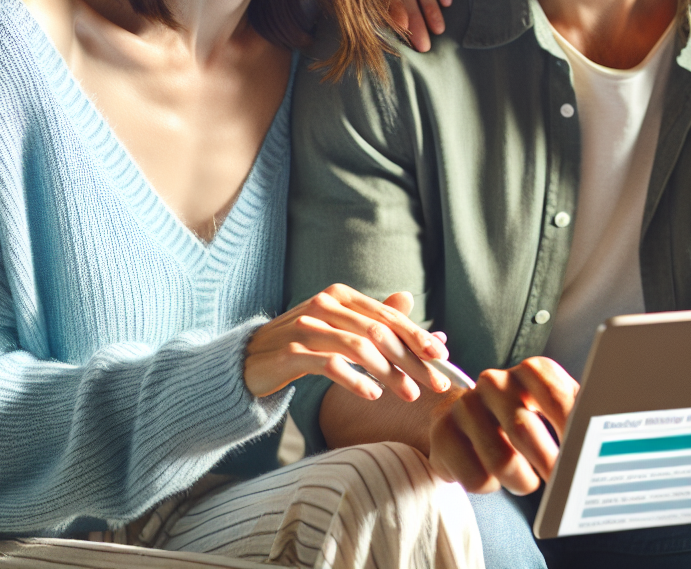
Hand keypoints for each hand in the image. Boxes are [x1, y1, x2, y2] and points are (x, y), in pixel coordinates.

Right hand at [244, 285, 451, 400]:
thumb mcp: (338, 326)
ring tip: (409, 395)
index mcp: (342, 295)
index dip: (418, 335)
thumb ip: (372, 317)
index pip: (389, 315)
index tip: (442, 357)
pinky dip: (356, 380)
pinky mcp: (291, 352)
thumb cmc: (301, 344)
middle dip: (412, 359)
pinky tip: (372, 395)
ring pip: (360, 348)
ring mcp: (307, 326)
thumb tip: (409, 300)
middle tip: (436, 383)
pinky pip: (331, 365)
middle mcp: (325, 304)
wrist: (248, 361)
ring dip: (390, 374)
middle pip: (380, 332)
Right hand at [428, 356, 579, 494]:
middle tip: (564, 487)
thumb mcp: (554, 413)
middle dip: (549, 465)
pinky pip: (475, 476)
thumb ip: (580, 420)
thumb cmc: (523, 420)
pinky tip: (493, 476)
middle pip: (524, 429)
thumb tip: (613, 437)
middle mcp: (495, 381)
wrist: (467, 423)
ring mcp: (466, 405)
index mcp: (530, 371)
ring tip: (526, 480)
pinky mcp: (444, 432)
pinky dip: (491, 486)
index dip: (573, 430)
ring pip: (500, 460)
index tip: (587, 458)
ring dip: (521, 481)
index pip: (556, 395)